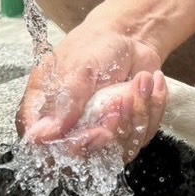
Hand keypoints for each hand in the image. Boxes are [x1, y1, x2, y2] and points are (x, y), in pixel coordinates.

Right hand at [17, 24, 167, 162]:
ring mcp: (96, 134)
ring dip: (138, 113)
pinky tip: (152, 85)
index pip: (46, 148)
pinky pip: (141, 138)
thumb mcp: (79, 67)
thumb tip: (41, 135)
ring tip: (141, 80)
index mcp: (44, 111)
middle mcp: (68, 129)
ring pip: (119, 149)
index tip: (99, 132)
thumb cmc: (96, 46)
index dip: (74, 148)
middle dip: (114, 130)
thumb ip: (65, 100)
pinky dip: (153, 110)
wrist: (130, 37)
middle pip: (86, 158)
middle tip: (123, 100)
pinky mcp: (124, 133)